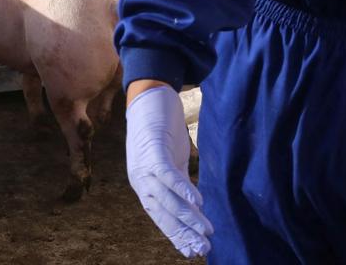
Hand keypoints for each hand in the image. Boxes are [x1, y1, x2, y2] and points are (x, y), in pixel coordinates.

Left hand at [126, 84, 213, 257]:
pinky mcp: (153, 149)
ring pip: (165, 197)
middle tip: (203, 248)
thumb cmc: (160, 130)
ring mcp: (144, 164)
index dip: (176, 234)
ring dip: (187, 215)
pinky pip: (167, 174)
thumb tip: (195, 208)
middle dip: (183, 232)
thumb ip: (177, 184)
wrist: (148, 95)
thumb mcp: (170, 161)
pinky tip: (198, 201)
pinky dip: (182, 188)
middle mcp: (140, 178)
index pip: (159, 216)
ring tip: (205, 230)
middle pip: (161, 212)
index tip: (192, 251)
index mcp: (144, 183)